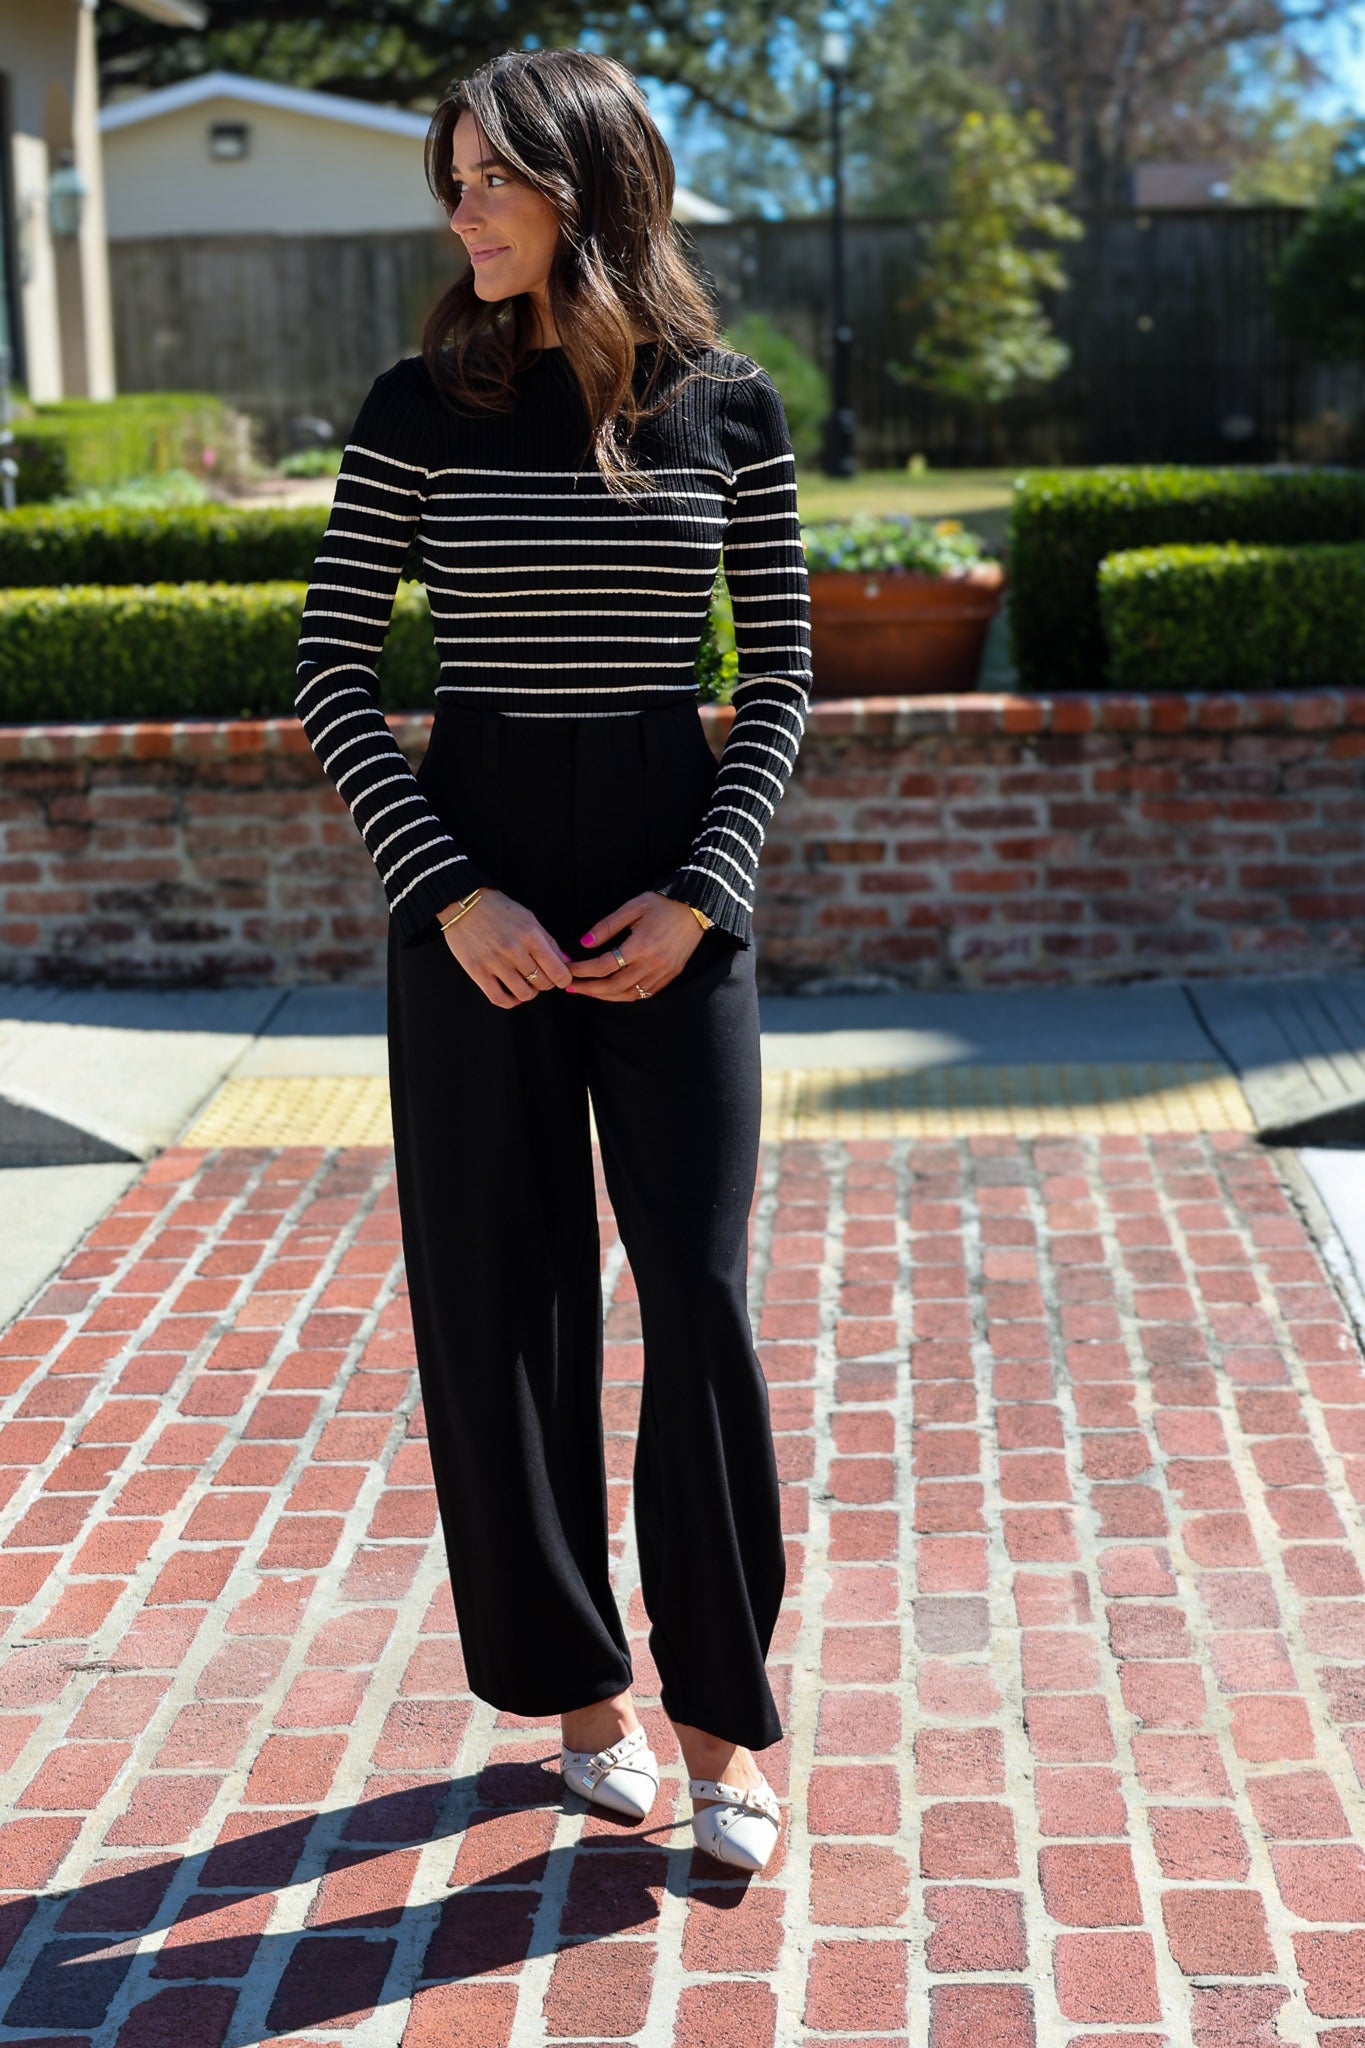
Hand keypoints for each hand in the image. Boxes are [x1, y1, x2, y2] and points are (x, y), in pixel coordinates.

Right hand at [438, 888, 573, 1009]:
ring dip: (529, 992)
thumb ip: (548, 942)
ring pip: (523, 994)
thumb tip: (566, 963)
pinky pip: (499, 998)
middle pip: (542, 983)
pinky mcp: (477, 971)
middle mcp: (514, 950)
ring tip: (525, 984)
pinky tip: (511, 994)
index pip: (558, 970)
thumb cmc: (499, 909)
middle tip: (540, 977)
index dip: (564, 979)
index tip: (561, 979)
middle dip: (546, 983)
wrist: (464, 904)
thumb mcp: (529, 918)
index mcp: (530, 935)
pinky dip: (510, 1001)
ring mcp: (495, 962)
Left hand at [564, 891, 706, 1000]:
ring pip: (629, 994)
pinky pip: (644, 994)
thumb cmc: (663, 904)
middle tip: (570, 986)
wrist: (697, 909)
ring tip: (588, 991)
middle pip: (614, 985)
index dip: (583, 970)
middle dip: (589, 988)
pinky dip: (625, 996)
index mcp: (641, 945)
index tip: (568, 969)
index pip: (605, 965)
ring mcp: (663, 972)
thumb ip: (607, 926)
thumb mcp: (633, 907)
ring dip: (605, 996)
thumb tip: (585, 943)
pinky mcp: (670, 975)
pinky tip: (613, 992)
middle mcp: (652, 963)